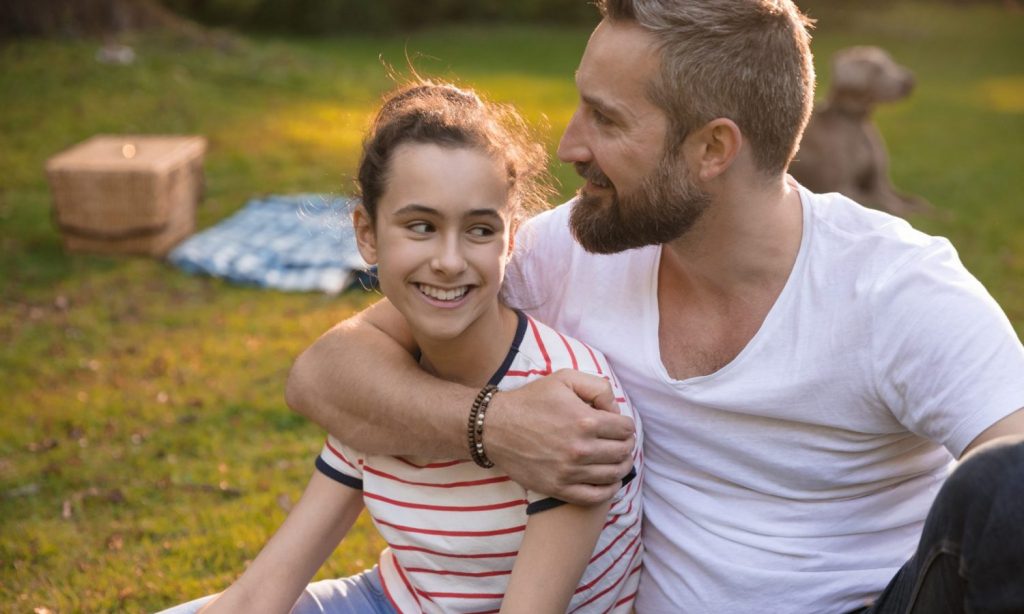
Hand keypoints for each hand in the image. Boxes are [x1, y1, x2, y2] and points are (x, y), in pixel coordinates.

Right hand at [484, 369, 635, 504]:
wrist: (494, 427)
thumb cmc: (530, 400)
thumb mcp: (564, 378)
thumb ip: (597, 387)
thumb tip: (615, 409)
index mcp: (585, 420)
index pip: (625, 429)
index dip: (625, 425)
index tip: (619, 426)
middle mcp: (580, 448)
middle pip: (623, 452)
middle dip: (626, 445)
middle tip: (620, 442)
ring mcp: (570, 472)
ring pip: (613, 474)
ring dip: (621, 466)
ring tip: (616, 459)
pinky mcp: (558, 488)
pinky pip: (596, 496)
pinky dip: (609, 489)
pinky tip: (609, 481)